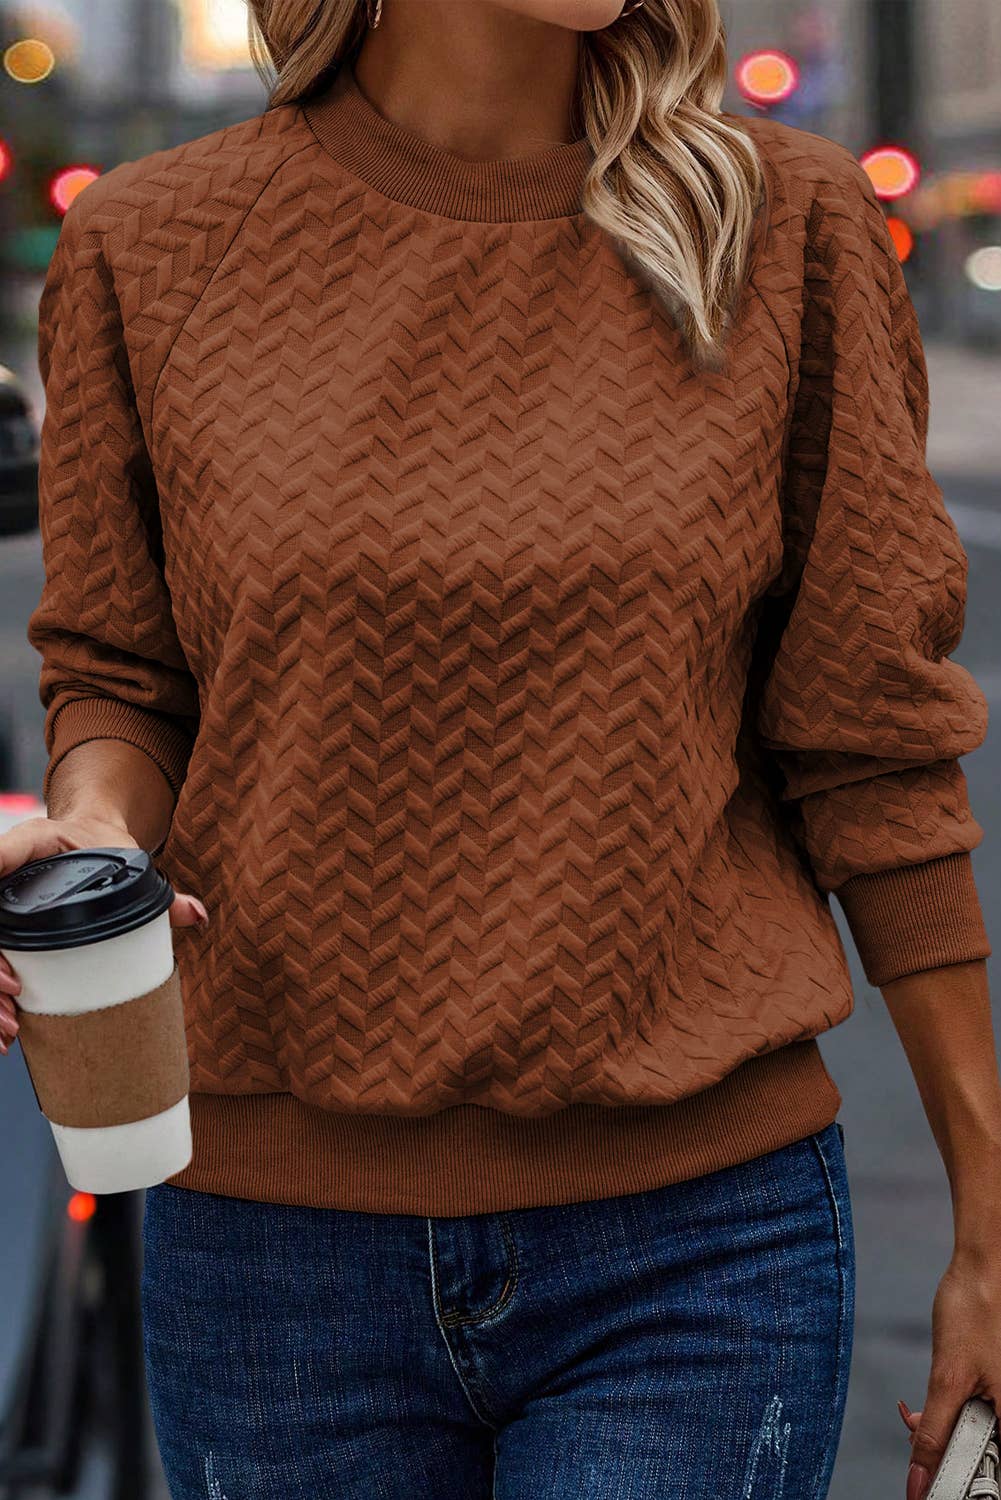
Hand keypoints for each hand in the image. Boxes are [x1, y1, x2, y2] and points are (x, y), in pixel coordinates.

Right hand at [0, 812, 208, 1055]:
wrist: (88, 834)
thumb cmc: (98, 842)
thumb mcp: (125, 855)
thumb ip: (161, 890)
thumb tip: (196, 917)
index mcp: (25, 852)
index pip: (0, 870)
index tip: (13, 971)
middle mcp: (5, 881)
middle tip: (15, 1009)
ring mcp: (5, 908)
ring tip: (11, 1030)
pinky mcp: (10, 928)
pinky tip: (8, 1031)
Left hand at [897, 1245, 1000, 1498]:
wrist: (983, 1266)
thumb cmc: (975, 1313)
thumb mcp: (947, 1378)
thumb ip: (934, 1432)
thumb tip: (919, 1480)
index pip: (995, 1477)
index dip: (963, 1486)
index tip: (931, 1490)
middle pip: (985, 1460)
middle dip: (945, 1456)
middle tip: (914, 1439)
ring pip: (975, 1438)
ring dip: (942, 1434)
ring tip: (914, 1417)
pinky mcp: (997, 1388)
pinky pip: (974, 1417)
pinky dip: (947, 1414)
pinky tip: (921, 1407)